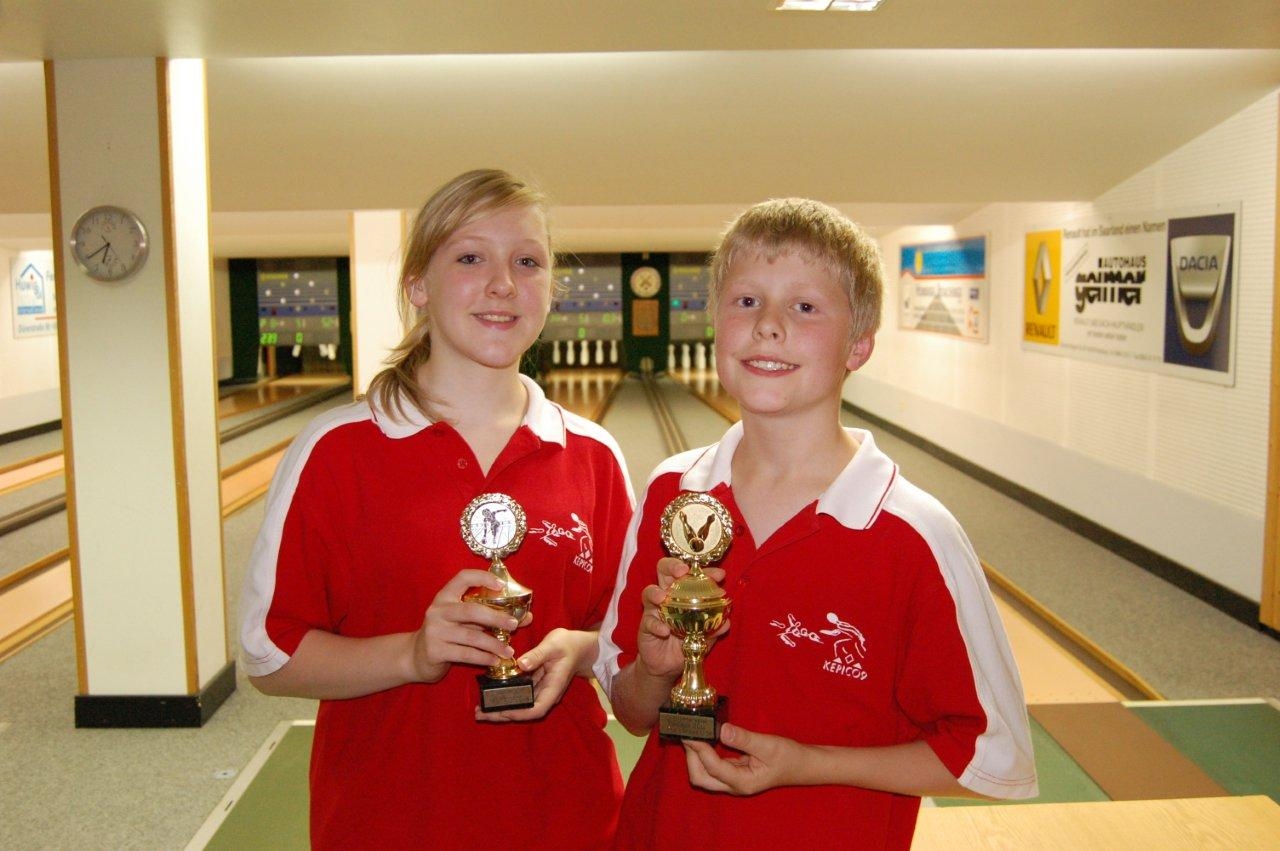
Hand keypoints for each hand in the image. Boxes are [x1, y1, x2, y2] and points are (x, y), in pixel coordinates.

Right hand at [410, 569, 531, 683]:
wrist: (416, 656)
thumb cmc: (447, 633)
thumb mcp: (464, 620)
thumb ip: (489, 615)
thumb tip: (527, 617)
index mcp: (445, 596)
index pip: (463, 578)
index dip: (483, 578)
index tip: (501, 585)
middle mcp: (438, 611)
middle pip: (472, 610)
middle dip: (496, 617)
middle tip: (514, 624)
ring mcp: (435, 631)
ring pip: (472, 636)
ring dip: (494, 644)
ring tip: (509, 651)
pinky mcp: (435, 650)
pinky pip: (465, 653)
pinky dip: (483, 658)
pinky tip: (495, 660)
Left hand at [475, 627, 595, 722]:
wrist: (580, 646)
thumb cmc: (568, 645)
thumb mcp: (554, 645)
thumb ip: (537, 655)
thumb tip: (520, 664)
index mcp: (553, 688)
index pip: (536, 709)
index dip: (518, 713)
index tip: (501, 711)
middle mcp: (546, 694)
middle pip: (524, 712)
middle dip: (502, 714)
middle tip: (480, 713)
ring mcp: (540, 690)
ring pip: (519, 705)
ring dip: (500, 708)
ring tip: (480, 709)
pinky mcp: (535, 684)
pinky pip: (519, 694)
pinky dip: (505, 696)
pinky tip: (491, 694)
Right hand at [636, 557, 727, 679]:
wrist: (667, 667)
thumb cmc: (685, 644)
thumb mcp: (705, 637)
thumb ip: (714, 628)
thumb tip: (727, 622)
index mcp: (683, 593)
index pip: (692, 575)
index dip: (705, 571)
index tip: (719, 575)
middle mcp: (667, 597)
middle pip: (664, 571)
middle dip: (672, 566)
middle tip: (681, 571)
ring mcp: (654, 610)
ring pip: (650, 592)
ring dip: (656, 592)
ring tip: (663, 598)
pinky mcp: (645, 626)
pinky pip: (648, 622)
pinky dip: (656, 625)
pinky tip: (665, 631)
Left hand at [682, 724, 807, 795]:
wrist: (802, 765)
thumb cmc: (788, 756)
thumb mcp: (768, 745)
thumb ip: (744, 739)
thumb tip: (722, 730)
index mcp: (742, 782)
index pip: (712, 767)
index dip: (699, 750)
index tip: (691, 733)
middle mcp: (734, 786)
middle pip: (701, 778)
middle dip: (691, 758)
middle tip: (689, 734)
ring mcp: (733, 782)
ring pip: (704, 775)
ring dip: (695, 757)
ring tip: (694, 735)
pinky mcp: (734, 774)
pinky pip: (713, 768)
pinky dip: (704, 755)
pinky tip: (705, 739)